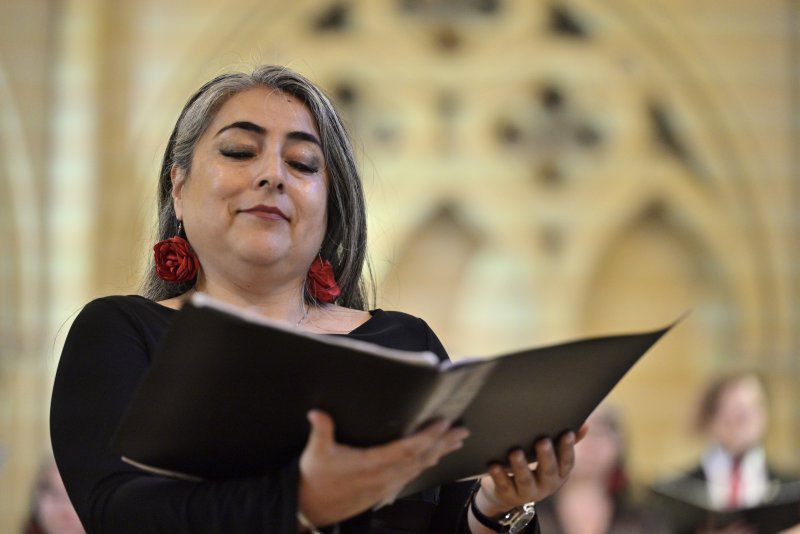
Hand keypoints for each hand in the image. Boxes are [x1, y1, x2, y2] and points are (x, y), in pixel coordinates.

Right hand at [298, 410, 468, 526]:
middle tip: (461, 431)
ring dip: (439, 453)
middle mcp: (383, 476)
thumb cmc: (314, 480)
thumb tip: (316, 412)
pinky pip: (411, 476)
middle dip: (443, 443)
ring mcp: (385, 485)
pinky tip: (434, 458)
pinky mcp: (384, 491)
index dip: (428, 436)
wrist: (310, 508)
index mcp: (371, 465)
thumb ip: (320, 430)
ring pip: (419, 468)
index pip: (408, 449)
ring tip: (455, 441)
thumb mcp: (316, 453)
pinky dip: (426, 464)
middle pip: (421, 458)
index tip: (443, 423)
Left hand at [472, 425, 588, 522]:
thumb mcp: (549, 459)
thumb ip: (565, 444)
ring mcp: (527, 492)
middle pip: (547, 471)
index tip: (567, 433)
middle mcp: (546, 485)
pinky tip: (493, 464)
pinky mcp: (508, 495)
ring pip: (525, 480)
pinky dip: (498, 475)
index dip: (568, 448)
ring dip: (520, 466)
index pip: (567, 462)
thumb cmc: (531, 468)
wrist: (505, 494)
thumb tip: (585, 425)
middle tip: (542, 440)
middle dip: (545, 456)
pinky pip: (503, 485)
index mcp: (558, 474)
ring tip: (515, 451)